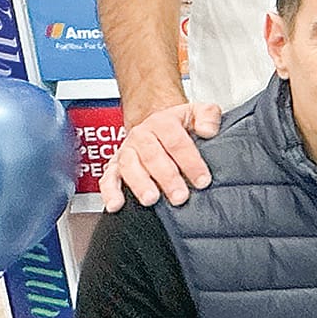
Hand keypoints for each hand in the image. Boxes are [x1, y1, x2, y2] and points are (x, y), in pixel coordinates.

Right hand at [103, 100, 222, 209]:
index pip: (177, 142)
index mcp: (163, 122)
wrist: (156, 124)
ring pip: (130, 167)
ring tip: (151, 199)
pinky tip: (116, 205)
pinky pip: (108, 178)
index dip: (190, 162)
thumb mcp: (198, 112)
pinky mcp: (115, 166)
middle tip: (179, 196)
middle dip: (167, 178)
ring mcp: (127, 151)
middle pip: (153, 156)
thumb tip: (207, 130)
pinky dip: (110, 192)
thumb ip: (208, 116)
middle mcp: (141, 136)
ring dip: (140, 185)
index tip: (202, 180)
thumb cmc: (179, 124)